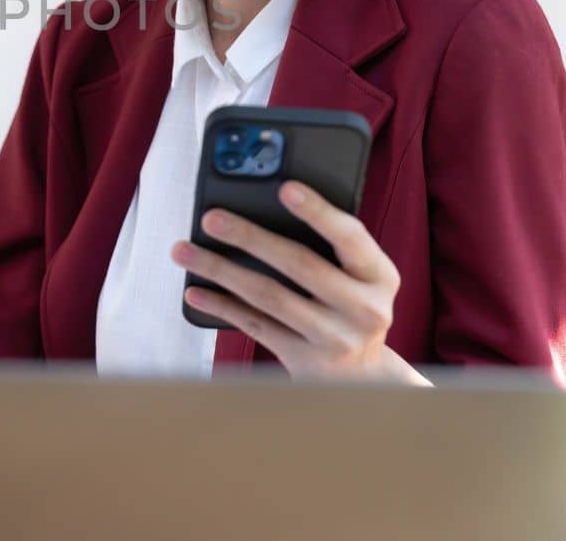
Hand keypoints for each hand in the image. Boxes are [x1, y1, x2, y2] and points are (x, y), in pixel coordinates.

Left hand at [170, 179, 422, 382]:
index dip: (318, 211)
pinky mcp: (304, 360)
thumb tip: (264, 206)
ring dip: (221, 270)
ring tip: (185, 251)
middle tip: (211, 218)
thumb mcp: (358, 278)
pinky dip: (222, 306)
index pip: (350, 237)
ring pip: (269, 296)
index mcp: (380, 277)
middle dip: (250, 237)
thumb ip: (331, 248)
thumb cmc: (350, 307)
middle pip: (300, 265)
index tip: (285, 188)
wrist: (362, 378)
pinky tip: (195, 291)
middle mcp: (364, 309)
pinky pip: (256, 326)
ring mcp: (334, 339)